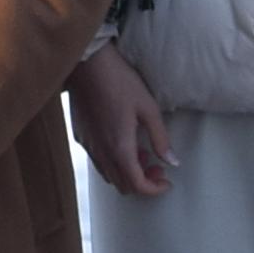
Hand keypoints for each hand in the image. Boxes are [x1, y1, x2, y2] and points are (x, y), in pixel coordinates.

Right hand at [69, 48, 176, 198]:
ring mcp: (88, 145)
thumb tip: (173, 162)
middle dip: (142, 181)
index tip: (167, 181)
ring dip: (127, 171)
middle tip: (157, 166)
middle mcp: (101, 152)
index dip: (155, 189)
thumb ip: (160, 138)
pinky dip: (113, 161)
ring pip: (109, 174)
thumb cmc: (120, 82)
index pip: (137, 185)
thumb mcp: (148, 108)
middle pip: (122, 185)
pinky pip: (98, 160)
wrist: (88, 63)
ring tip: (141, 152)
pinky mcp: (80, 135)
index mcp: (120, 148)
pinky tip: (122, 140)